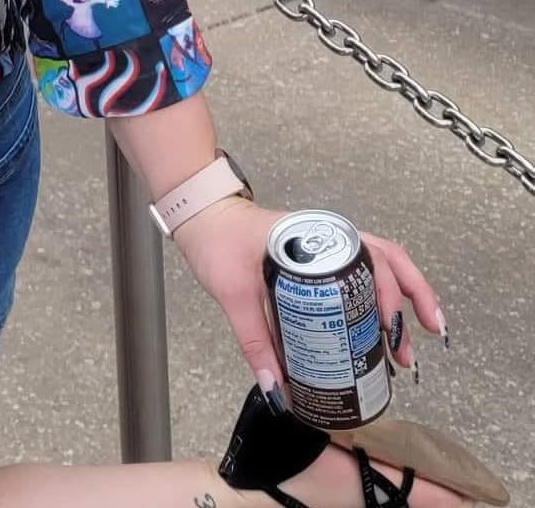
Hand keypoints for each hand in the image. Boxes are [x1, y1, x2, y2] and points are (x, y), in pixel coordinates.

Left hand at [173, 199, 441, 392]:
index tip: (390, 330)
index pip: (369, 255)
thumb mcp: (233, 293)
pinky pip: (358, 271)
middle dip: (409, 303)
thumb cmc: (216, 243)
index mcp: (313, 237)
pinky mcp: (318, 256)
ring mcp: (325, 243)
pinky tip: (380, 327)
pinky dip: (378, 294)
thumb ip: (254, 341)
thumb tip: (279, 392)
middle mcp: (327, 236)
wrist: (198, 215)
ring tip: (406, 346)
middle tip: (407, 353)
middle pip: (386, 261)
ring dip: (401, 300)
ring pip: (379, 264)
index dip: (388, 292)